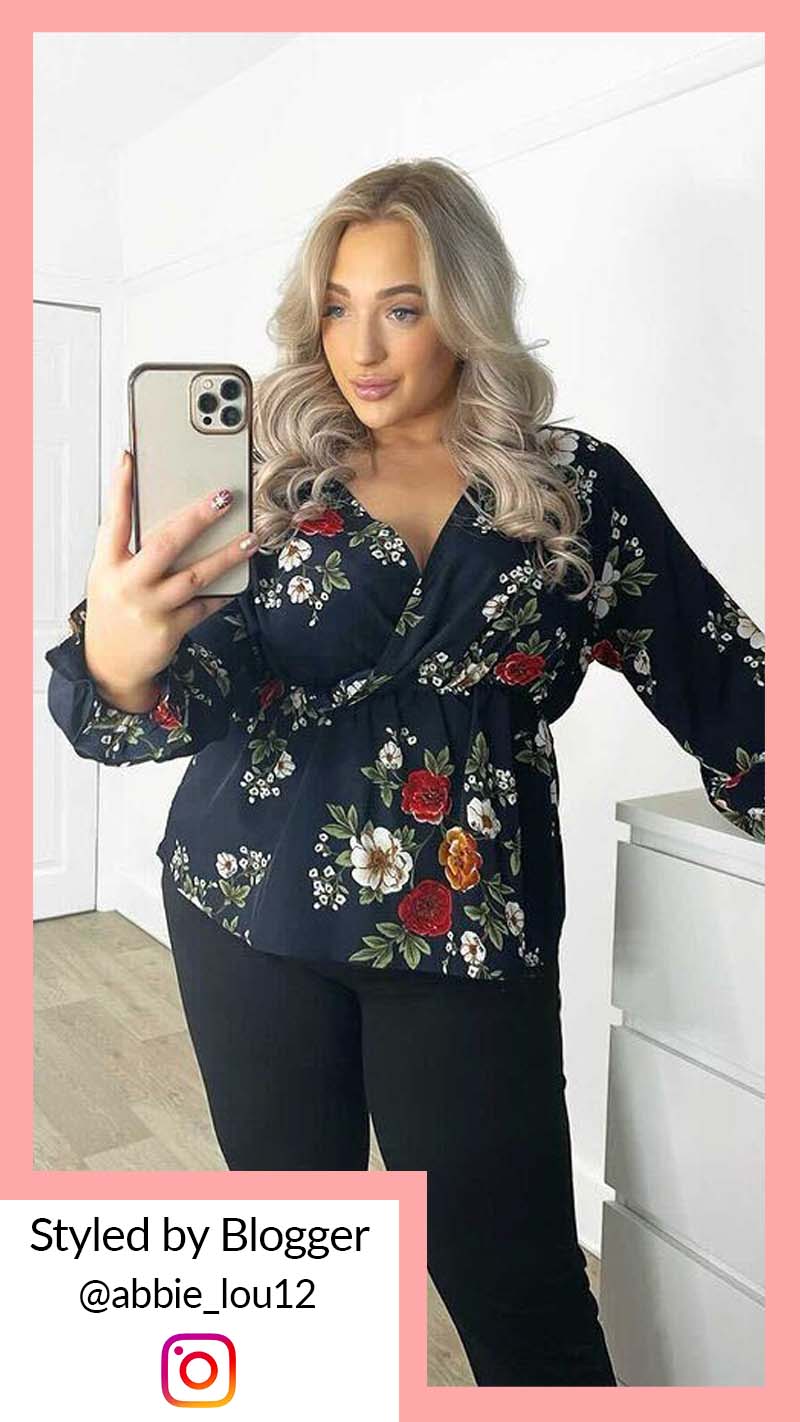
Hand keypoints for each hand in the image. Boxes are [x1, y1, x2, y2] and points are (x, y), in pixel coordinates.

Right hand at [83, 451, 258, 699]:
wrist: (110, 665)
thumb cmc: (115, 609)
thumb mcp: (109, 575)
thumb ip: (131, 548)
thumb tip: (171, 514)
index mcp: (107, 564)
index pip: (113, 519)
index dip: (119, 488)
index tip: (129, 458)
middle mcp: (126, 584)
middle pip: (165, 544)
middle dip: (197, 518)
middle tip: (223, 497)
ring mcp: (148, 608)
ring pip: (195, 576)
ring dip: (227, 556)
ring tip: (251, 539)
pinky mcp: (169, 630)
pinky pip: (204, 605)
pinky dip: (223, 592)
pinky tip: (241, 579)